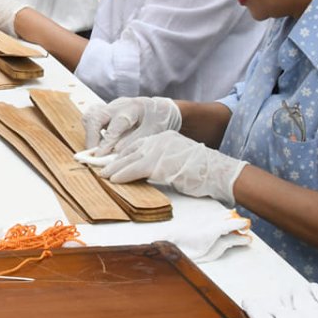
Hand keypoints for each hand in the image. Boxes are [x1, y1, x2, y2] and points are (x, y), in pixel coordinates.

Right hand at [80, 95, 181, 151]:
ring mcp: (110, 106)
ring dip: (89, 134)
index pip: (115, 124)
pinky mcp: (105, 111)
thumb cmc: (159, 121)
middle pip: (96, 116)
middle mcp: (118, 105)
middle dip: (91, 136)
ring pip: (90, 116)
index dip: (107, 140)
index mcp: (133, 107)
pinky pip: (91, 118)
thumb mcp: (152, 132)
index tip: (100, 154)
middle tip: (93, 154)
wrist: (160, 109)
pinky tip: (98, 143)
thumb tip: (115, 151)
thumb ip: (133, 141)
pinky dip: (91, 131)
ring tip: (95, 149)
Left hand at [88, 129, 245, 204]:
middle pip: (130, 149)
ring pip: (129, 158)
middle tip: (100, 167)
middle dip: (114, 160)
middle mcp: (159, 139)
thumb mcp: (177, 160)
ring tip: (102, 175)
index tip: (111, 161)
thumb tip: (144, 171)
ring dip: (114, 168)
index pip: (138, 144)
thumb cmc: (201, 171)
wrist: (216, 172)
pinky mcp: (159, 162)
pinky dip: (122, 174)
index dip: (123, 154)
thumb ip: (161, 161)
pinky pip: (135, 168)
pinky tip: (113, 179)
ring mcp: (159, 149)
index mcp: (164, 137)